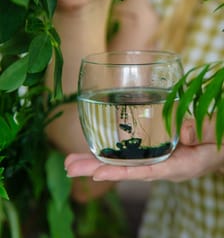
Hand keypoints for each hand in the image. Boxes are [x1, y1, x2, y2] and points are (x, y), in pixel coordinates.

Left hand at [64, 118, 223, 181]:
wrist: (220, 146)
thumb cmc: (218, 142)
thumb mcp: (214, 136)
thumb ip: (201, 131)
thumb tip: (183, 128)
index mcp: (176, 165)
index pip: (144, 171)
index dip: (120, 171)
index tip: (96, 173)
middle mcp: (161, 165)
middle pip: (125, 169)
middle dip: (96, 168)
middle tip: (69, 167)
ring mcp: (156, 159)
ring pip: (123, 161)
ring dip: (96, 160)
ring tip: (71, 161)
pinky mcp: (153, 151)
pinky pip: (130, 154)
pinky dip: (110, 152)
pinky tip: (94, 151)